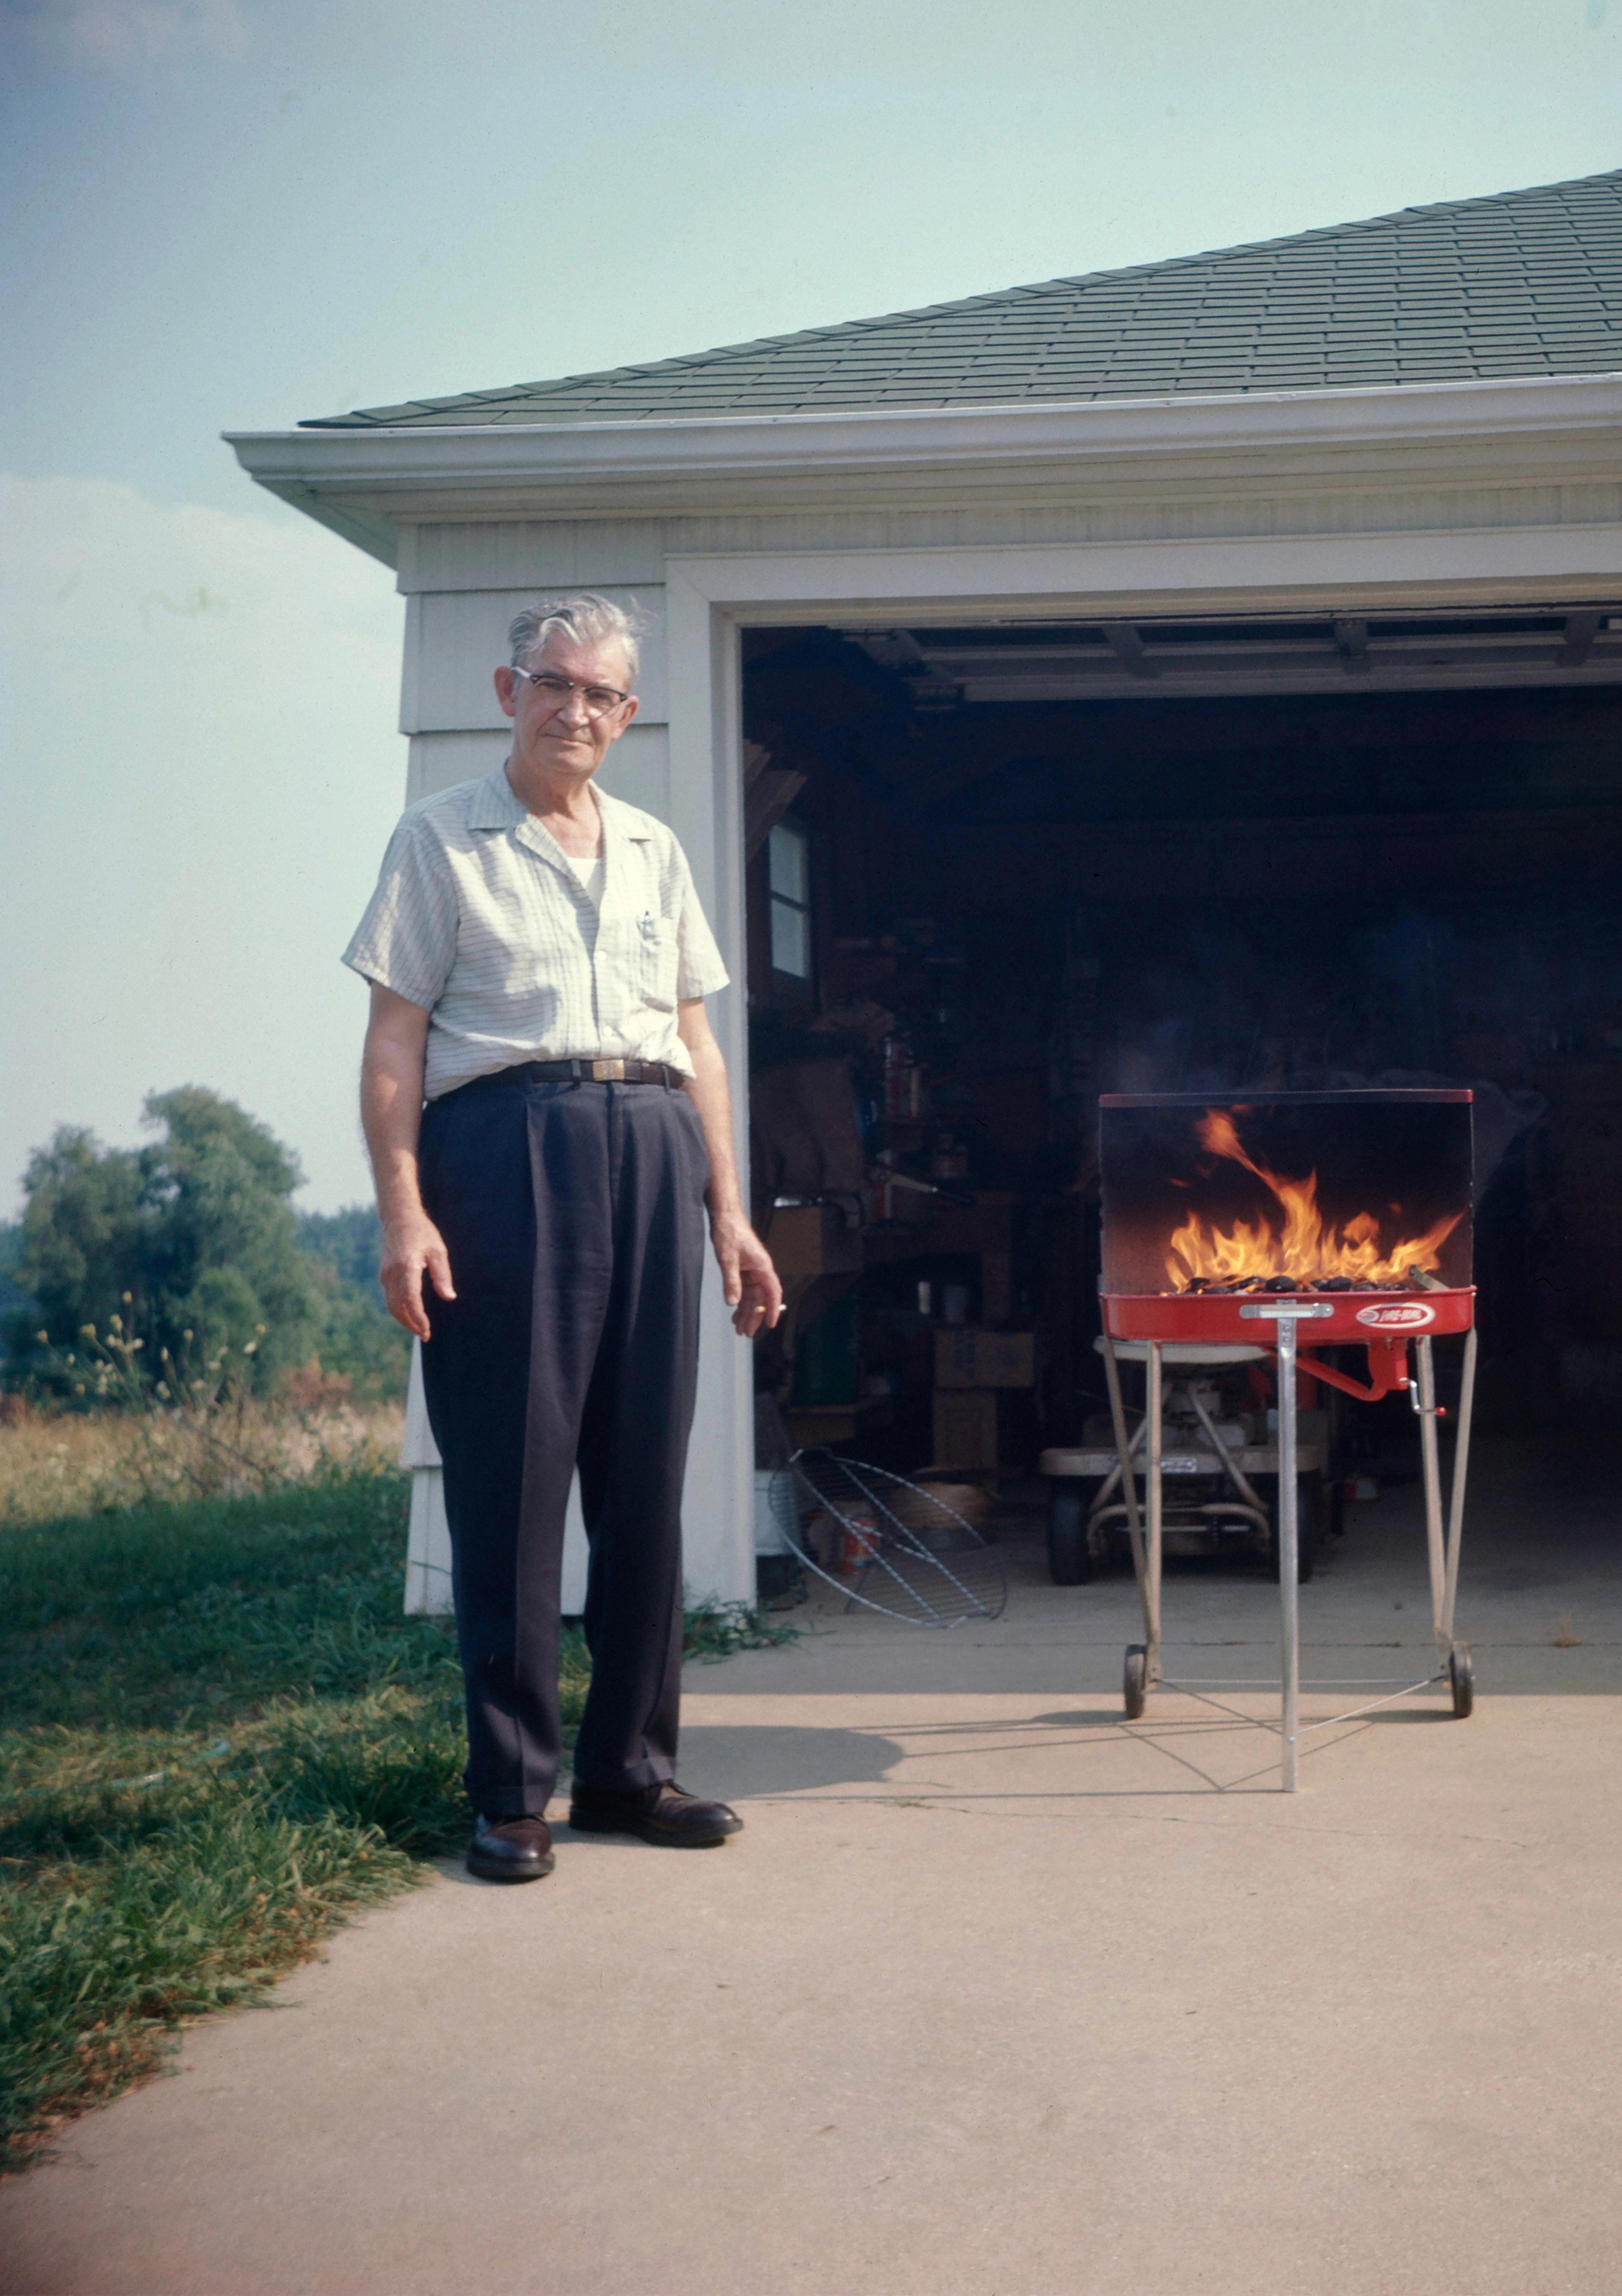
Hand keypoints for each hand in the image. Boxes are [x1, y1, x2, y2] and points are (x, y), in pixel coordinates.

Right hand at [380, 1211, 455, 1340]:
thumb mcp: (438, 1250)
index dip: (418, 1317)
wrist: (399, 1219)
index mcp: (407, 1266)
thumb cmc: (423, 1233)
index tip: (427, 1330)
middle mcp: (392, 1273)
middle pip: (397, 1307)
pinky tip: (410, 1314)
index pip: (410, 1299)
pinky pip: (389, 1298)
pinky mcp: (384, 1274)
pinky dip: (399, 1310)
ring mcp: (385, 1274)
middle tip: (425, 1335)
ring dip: (403, 1319)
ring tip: (419, 1329)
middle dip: (410, 1324)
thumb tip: (449, 1297)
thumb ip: (442, 1275)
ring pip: (391, 1305)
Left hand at [711, 1212, 783, 1338]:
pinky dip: (739, 1300)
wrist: (724, 1215)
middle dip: (753, 1316)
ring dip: (745, 1311)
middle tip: (746, 1333)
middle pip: (760, 1298)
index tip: (770, 1324)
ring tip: (738, 1327)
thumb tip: (733, 1303)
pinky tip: (734, 1311)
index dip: (772, 1309)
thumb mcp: (728, 1258)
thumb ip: (731, 1281)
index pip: (772, 1292)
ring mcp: (751, 1270)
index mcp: (762, 1266)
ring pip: (751, 1295)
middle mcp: (760, 1270)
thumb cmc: (729, 1232)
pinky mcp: (743, 1268)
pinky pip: (743, 1289)